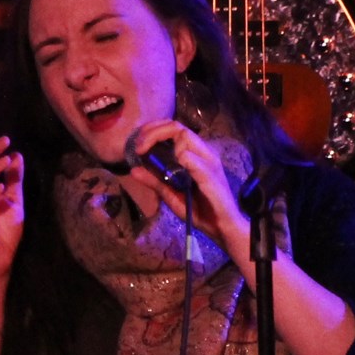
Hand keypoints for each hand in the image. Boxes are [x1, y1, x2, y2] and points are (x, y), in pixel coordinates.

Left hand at [127, 119, 247, 255]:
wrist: (221, 227)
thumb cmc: (199, 210)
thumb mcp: (171, 195)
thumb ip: (154, 181)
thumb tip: (133, 170)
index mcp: (194, 154)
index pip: (174, 129)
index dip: (153, 130)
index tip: (137, 144)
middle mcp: (202, 153)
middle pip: (177, 127)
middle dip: (153, 132)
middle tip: (138, 146)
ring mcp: (208, 162)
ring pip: (185, 136)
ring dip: (162, 139)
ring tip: (146, 152)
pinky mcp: (210, 176)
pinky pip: (195, 160)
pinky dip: (181, 158)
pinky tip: (170, 163)